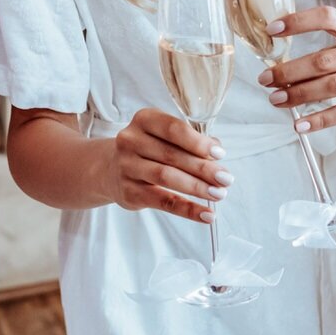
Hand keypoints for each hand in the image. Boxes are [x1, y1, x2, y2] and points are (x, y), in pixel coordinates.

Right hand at [108, 107, 233, 223]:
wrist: (109, 169)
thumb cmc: (148, 148)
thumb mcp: (164, 137)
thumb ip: (190, 140)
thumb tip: (217, 150)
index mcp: (144, 120)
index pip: (173, 129)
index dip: (198, 142)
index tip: (219, 154)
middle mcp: (130, 141)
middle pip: (172, 155)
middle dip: (203, 168)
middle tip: (226, 179)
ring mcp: (127, 167)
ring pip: (166, 177)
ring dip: (197, 187)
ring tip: (219, 194)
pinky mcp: (129, 193)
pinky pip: (162, 202)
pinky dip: (187, 209)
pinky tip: (206, 214)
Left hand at [258, 6, 335, 131]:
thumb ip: (328, 42)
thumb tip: (281, 57)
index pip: (327, 16)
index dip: (298, 21)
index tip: (271, 29)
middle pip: (323, 60)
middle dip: (289, 71)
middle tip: (265, 79)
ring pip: (331, 87)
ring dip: (299, 95)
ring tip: (276, 99)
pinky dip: (319, 120)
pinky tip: (300, 124)